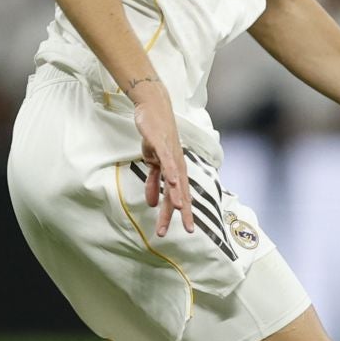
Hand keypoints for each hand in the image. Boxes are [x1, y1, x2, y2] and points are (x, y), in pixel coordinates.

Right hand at [129, 81, 193, 236]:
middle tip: (187, 230)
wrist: (153, 109)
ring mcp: (171, 155)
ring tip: (178, 210)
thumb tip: (153, 203)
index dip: (184, 214)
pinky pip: (166, 161)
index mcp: (175, 171)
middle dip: (184, 212)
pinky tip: (172, 183)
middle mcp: (177, 165)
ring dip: (176, 194)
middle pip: (181, 192)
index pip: (180, 196)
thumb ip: (154, 184)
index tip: (187, 231)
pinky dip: (170, 172)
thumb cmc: (155, 136)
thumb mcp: (152, 163)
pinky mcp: (161, 144)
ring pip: (175, 179)